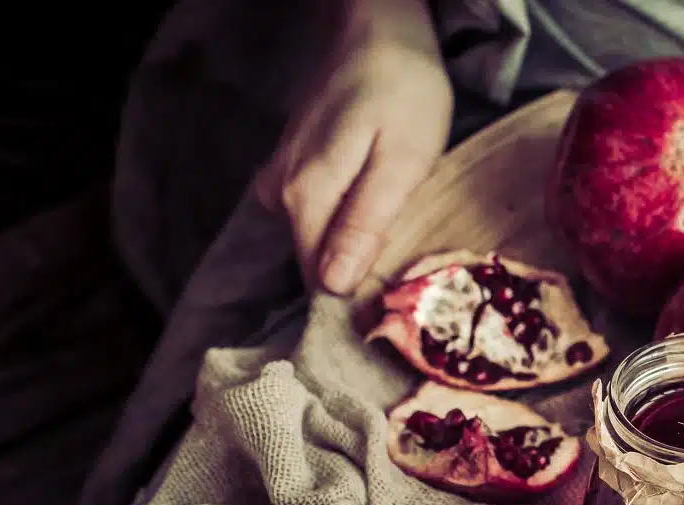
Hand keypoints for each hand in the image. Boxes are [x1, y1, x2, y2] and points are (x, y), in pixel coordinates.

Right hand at [256, 3, 451, 295]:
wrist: (376, 28)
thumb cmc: (402, 90)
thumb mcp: (402, 161)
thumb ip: (364, 223)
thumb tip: (332, 285)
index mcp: (305, 197)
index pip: (317, 279)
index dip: (356, 295)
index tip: (395, 298)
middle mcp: (279, 192)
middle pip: (313, 260)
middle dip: (355, 270)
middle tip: (403, 260)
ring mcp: (280, 175)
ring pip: (312, 236)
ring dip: (348, 244)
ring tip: (392, 229)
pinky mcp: (290, 164)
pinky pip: (311, 212)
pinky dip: (339, 219)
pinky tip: (368, 205)